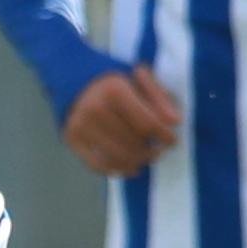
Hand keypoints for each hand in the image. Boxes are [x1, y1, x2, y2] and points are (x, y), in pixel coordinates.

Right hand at [62, 63, 185, 176]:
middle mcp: (94, 108)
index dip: (165, 136)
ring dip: (138, 161)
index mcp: (114, 89)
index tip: (171, 140)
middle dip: (152, 151)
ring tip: (146, 157)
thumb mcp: (139, 77)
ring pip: (119, 157)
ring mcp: (81, 126)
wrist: (74, 78)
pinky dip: (119, 170)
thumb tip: (174, 121)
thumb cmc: (115, 80)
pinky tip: (131, 167)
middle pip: (134, 144)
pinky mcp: (71, 139)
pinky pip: (99, 165)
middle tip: (157, 150)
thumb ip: (159, 97)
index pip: (148, 124)